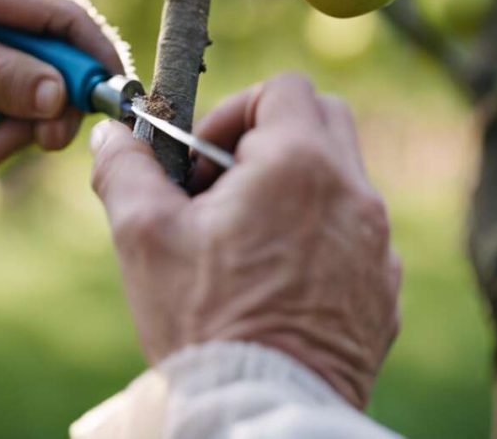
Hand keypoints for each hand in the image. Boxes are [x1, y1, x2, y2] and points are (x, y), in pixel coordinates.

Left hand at [0, 0, 125, 178]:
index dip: (87, 47)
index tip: (114, 92)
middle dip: (59, 93)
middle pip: (55, 41)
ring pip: (43, 79)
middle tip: (49, 139)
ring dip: (33, 121)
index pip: (49, 2)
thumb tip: (62, 96)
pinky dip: (13, 131)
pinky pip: (19, 104)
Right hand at [89, 74, 400, 407]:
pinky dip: (317, 236)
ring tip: (242, 240)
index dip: (234, 109)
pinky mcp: (383, 290)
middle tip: (222, 185)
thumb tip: (112, 138)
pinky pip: (354, 236)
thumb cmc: (204, 321)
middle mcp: (353, 195)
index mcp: (299, 166)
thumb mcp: (144, 236)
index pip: (284, 89)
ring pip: (340, 180)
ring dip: (292, 189)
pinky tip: (274, 280)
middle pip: (323, 121)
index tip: (201, 155)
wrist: (261, 409)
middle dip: (269, 138)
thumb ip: (125, 171)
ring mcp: (379, 245)